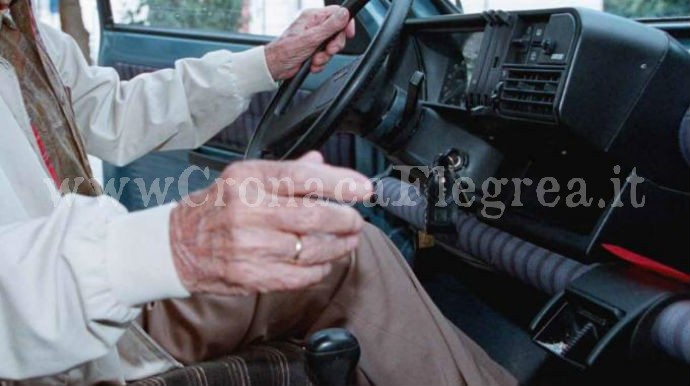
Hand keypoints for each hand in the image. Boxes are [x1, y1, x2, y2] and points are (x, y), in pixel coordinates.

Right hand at [169, 152, 372, 294]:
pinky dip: (320, 269)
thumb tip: (320, 162)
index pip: (302, 176)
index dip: (340, 182)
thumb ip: (285, 172)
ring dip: (339, 246)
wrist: (176, 245)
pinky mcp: (250, 276)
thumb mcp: (244, 178)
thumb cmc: (216, 208)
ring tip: (348, 241)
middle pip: (314, 214)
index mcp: (248, 179)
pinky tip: (325, 263)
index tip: (364, 189)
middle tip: (356, 220)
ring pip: (311, 247)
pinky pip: (299, 275)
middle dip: (345, 219)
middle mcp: (247, 210)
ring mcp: (248, 246)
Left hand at [265, 6, 355, 79]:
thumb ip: (329, 26)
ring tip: (314, 59)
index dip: (346, 24)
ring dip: (325, 57)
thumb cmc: (285, 51)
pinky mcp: (314, 51)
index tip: (348, 34)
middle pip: (338, 32)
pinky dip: (320, 63)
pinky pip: (326, 57)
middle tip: (327, 50)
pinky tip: (311, 64)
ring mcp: (315, 39)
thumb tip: (344, 14)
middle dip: (334, 45)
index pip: (338, 13)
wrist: (275, 67)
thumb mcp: (311, 38)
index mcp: (313, 17)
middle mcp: (315, 26)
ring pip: (333, 47)